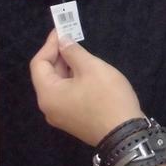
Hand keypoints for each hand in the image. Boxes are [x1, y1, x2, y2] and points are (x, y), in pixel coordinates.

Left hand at [29, 30, 144, 145]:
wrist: (126, 135)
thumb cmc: (107, 98)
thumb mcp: (91, 68)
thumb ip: (73, 52)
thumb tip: (63, 41)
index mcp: (48, 94)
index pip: (39, 64)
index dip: (50, 45)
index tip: (62, 30)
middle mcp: (49, 107)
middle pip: (47, 76)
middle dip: (59, 56)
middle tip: (73, 39)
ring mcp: (61, 117)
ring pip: (58, 86)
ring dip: (67, 68)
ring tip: (81, 54)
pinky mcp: (74, 121)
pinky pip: (67, 96)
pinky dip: (73, 81)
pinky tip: (86, 73)